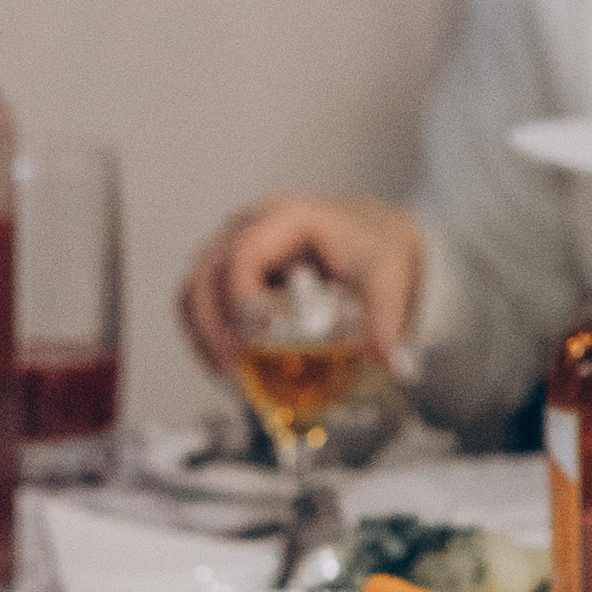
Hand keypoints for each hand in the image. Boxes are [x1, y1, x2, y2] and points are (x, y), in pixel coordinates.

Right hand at [178, 195, 424, 378]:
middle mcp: (251, 227)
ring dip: (201, 332)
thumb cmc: (375, 247)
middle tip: (233, 369)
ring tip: (225, 372)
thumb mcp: (386, 280)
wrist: (375, 236)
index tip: (250, 341)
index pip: (242, 255)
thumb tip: (396, 363)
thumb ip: (386, 321)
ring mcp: (236, 246)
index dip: (238, 300)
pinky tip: (223, 363)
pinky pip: (200, 298)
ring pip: (194, 286)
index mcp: (285, 219)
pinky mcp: (232, 269)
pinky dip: (204, 331)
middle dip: (212, 326)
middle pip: (205, 272)